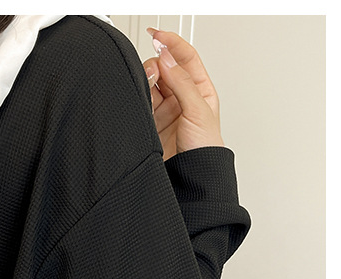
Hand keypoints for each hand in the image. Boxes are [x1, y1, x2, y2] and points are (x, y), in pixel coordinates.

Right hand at [143, 29, 224, 160]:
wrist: (192, 176)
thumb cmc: (205, 149)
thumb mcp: (198, 109)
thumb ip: (181, 82)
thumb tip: (167, 57)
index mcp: (200, 89)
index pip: (185, 58)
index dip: (172, 43)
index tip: (157, 35)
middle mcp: (182, 97)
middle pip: (164, 68)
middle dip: (157, 63)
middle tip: (153, 69)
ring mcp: (165, 110)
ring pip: (150, 84)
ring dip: (147, 80)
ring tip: (146, 85)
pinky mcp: (150, 123)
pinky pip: (141, 102)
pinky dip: (138, 96)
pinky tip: (139, 96)